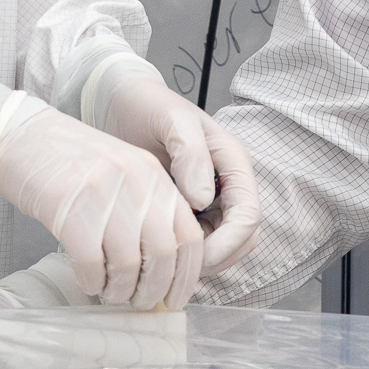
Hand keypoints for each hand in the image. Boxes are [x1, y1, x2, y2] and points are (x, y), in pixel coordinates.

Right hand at [0, 100, 203, 310]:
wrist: (22, 138)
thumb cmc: (71, 164)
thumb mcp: (123, 176)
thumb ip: (148, 212)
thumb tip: (163, 271)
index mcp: (154, 175)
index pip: (189, 236)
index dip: (185, 276)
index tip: (174, 299)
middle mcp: (135, 181)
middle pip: (162, 253)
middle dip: (153, 290)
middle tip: (140, 303)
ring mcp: (102, 193)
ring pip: (127, 263)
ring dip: (120, 289)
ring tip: (109, 293)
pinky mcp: (68, 208)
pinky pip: (90, 261)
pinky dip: (92, 280)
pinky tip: (88, 280)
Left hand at [85, 58, 261, 274]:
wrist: (120, 104)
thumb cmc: (148, 105)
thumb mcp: (172, 120)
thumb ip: (191, 154)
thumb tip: (203, 200)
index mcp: (233, 163)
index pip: (248, 215)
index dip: (228, 243)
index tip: (195, 256)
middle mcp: (227, 185)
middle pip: (241, 238)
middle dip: (216, 258)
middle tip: (175, 264)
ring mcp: (209, 199)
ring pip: (221, 246)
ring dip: (198, 259)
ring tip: (162, 258)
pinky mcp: (187, 210)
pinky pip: (195, 242)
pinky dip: (181, 252)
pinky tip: (153, 249)